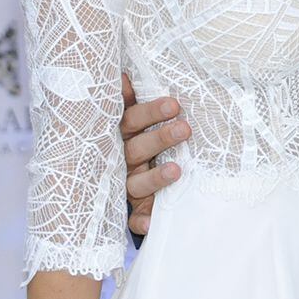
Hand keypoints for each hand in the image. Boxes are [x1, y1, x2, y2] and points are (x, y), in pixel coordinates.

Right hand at [119, 73, 184, 236]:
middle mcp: (121, 160)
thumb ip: (133, 101)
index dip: (151, 113)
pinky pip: (133, 219)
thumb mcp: (133, 122)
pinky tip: (151, 224)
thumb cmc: (136, 142)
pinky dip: (141, 222)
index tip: (174, 104)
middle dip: (161, 138)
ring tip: (177, 170)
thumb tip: (124, 73)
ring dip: (155, 177)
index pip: (133, 120)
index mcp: (122, 135)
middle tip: (185, 128)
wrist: (114, 183)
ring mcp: (125, 186)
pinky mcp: (131, 211)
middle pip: (137, 149)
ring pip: (137, 183)